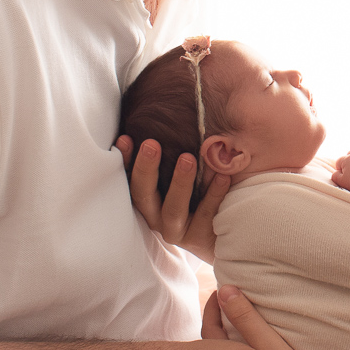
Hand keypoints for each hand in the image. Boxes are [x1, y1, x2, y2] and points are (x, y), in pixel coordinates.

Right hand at [121, 134, 226, 263]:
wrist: (224, 235)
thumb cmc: (199, 195)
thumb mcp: (184, 175)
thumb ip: (175, 153)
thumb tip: (175, 110)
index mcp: (147, 199)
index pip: (129, 179)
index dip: (125, 160)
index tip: (125, 138)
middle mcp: (155, 216)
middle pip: (143, 194)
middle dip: (146, 169)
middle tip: (151, 143)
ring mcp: (176, 230)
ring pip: (173, 209)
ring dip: (180, 183)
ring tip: (189, 158)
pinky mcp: (198, 239)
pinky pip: (205, 216)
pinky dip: (213, 194)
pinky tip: (223, 176)